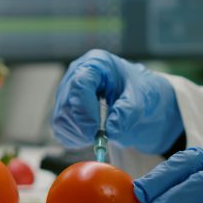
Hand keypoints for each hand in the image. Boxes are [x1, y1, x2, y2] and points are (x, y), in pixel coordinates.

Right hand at [51, 49, 181, 154]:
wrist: (137, 98)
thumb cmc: (139, 91)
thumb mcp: (142, 98)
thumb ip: (128, 112)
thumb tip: (111, 130)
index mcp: (96, 63)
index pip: (80, 84)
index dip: (85, 110)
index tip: (95, 130)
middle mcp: (77, 74)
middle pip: (67, 104)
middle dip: (82, 126)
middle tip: (99, 138)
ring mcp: (68, 91)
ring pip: (60, 118)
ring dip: (78, 134)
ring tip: (98, 136)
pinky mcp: (64, 107)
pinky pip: (60, 128)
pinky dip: (73, 138)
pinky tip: (89, 136)